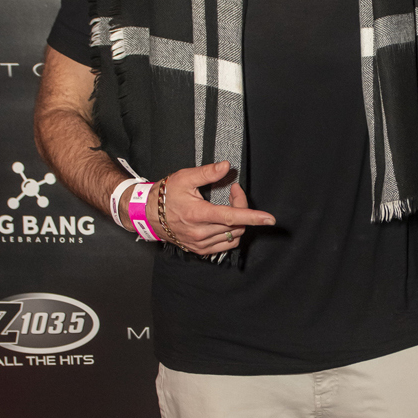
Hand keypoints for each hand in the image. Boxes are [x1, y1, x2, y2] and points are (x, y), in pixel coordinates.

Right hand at [127, 161, 274, 254]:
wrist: (148, 214)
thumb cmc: (166, 195)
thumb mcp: (184, 178)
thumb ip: (207, 173)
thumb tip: (226, 167)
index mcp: (197, 214)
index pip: (231, 217)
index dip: (253, 217)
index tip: (270, 219)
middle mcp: (200, 232)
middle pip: (236, 224)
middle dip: (242, 206)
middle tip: (233, 191)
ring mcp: (200, 244)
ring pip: (233, 236)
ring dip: (238, 221)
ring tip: (227, 206)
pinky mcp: (200, 250)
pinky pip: (226, 245)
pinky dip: (232, 233)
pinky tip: (225, 221)